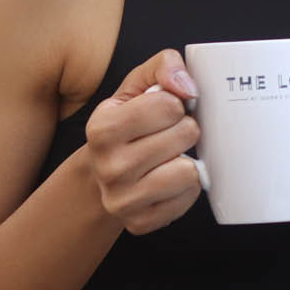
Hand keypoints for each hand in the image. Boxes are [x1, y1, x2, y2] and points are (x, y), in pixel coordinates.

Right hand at [83, 48, 200, 234]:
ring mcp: (122, 200)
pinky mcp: (140, 223)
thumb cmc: (125, 125)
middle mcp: (108, 166)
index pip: (170, 105)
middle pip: (185, 134)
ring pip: (189, 170)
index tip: (162, 112)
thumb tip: (186, 85)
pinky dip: (186, 187)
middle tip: (166, 135)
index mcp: (102, 128)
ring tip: (168, 157)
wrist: (100, 177)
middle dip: (184, 129)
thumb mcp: (136, 86)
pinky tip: (167, 180)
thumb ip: (163, 66)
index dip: (174, 104)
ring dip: (186, 159)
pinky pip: (188, 197)